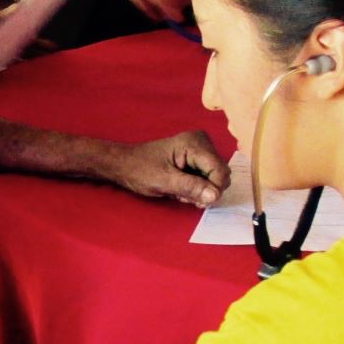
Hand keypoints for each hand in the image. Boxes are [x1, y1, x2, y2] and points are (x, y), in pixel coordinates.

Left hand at [108, 131, 229, 206]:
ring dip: (199, 191)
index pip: (220, 170)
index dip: (214, 189)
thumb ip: (190, 187)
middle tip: (183, 194)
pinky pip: (206, 179)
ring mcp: (200, 150)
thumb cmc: (139, 169)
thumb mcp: (164, 181)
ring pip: (214, 179)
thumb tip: (215, 196)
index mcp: (194, 143)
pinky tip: (180, 188)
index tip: (197, 201)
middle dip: (205, 190)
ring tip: (178, 191)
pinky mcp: (196, 159)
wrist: (123, 164)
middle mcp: (202, 143)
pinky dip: (195, 188)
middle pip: (220, 174)